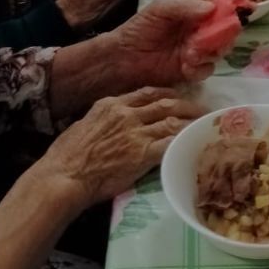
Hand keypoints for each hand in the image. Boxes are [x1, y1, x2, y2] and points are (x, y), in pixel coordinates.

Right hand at [41, 87, 204, 210]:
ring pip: (172, 121)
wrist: (65, 175)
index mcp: (112, 104)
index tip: (178, 96)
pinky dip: (183, 141)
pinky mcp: (143, 154)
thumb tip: (115, 121)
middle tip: (201, 108)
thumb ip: (105, 119)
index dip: (166, 94)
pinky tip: (192, 142)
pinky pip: (169, 143)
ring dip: (190, 122)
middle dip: (186, 105)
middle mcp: (127, 113)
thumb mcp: (85, 124)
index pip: (147, 93)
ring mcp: (136, 133)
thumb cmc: (67, 155)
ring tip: (203, 124)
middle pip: (165, 103)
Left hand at [110, 0, 217, 86]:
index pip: (217, 11)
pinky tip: (187, 66)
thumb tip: (212, 7)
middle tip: (213, 38)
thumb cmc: (140, 28)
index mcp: (193, 13)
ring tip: (191, 53)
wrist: (123, 57)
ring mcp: (196, 52)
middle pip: (223, 33)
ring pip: (217, 52)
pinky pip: (206, 70)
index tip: (229, 16)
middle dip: (222, 36)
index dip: (226, 13)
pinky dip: (200, 68)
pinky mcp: (190, 71)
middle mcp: (198, 32)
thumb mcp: (160, 9)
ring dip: (209, 52)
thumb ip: (185, 6)